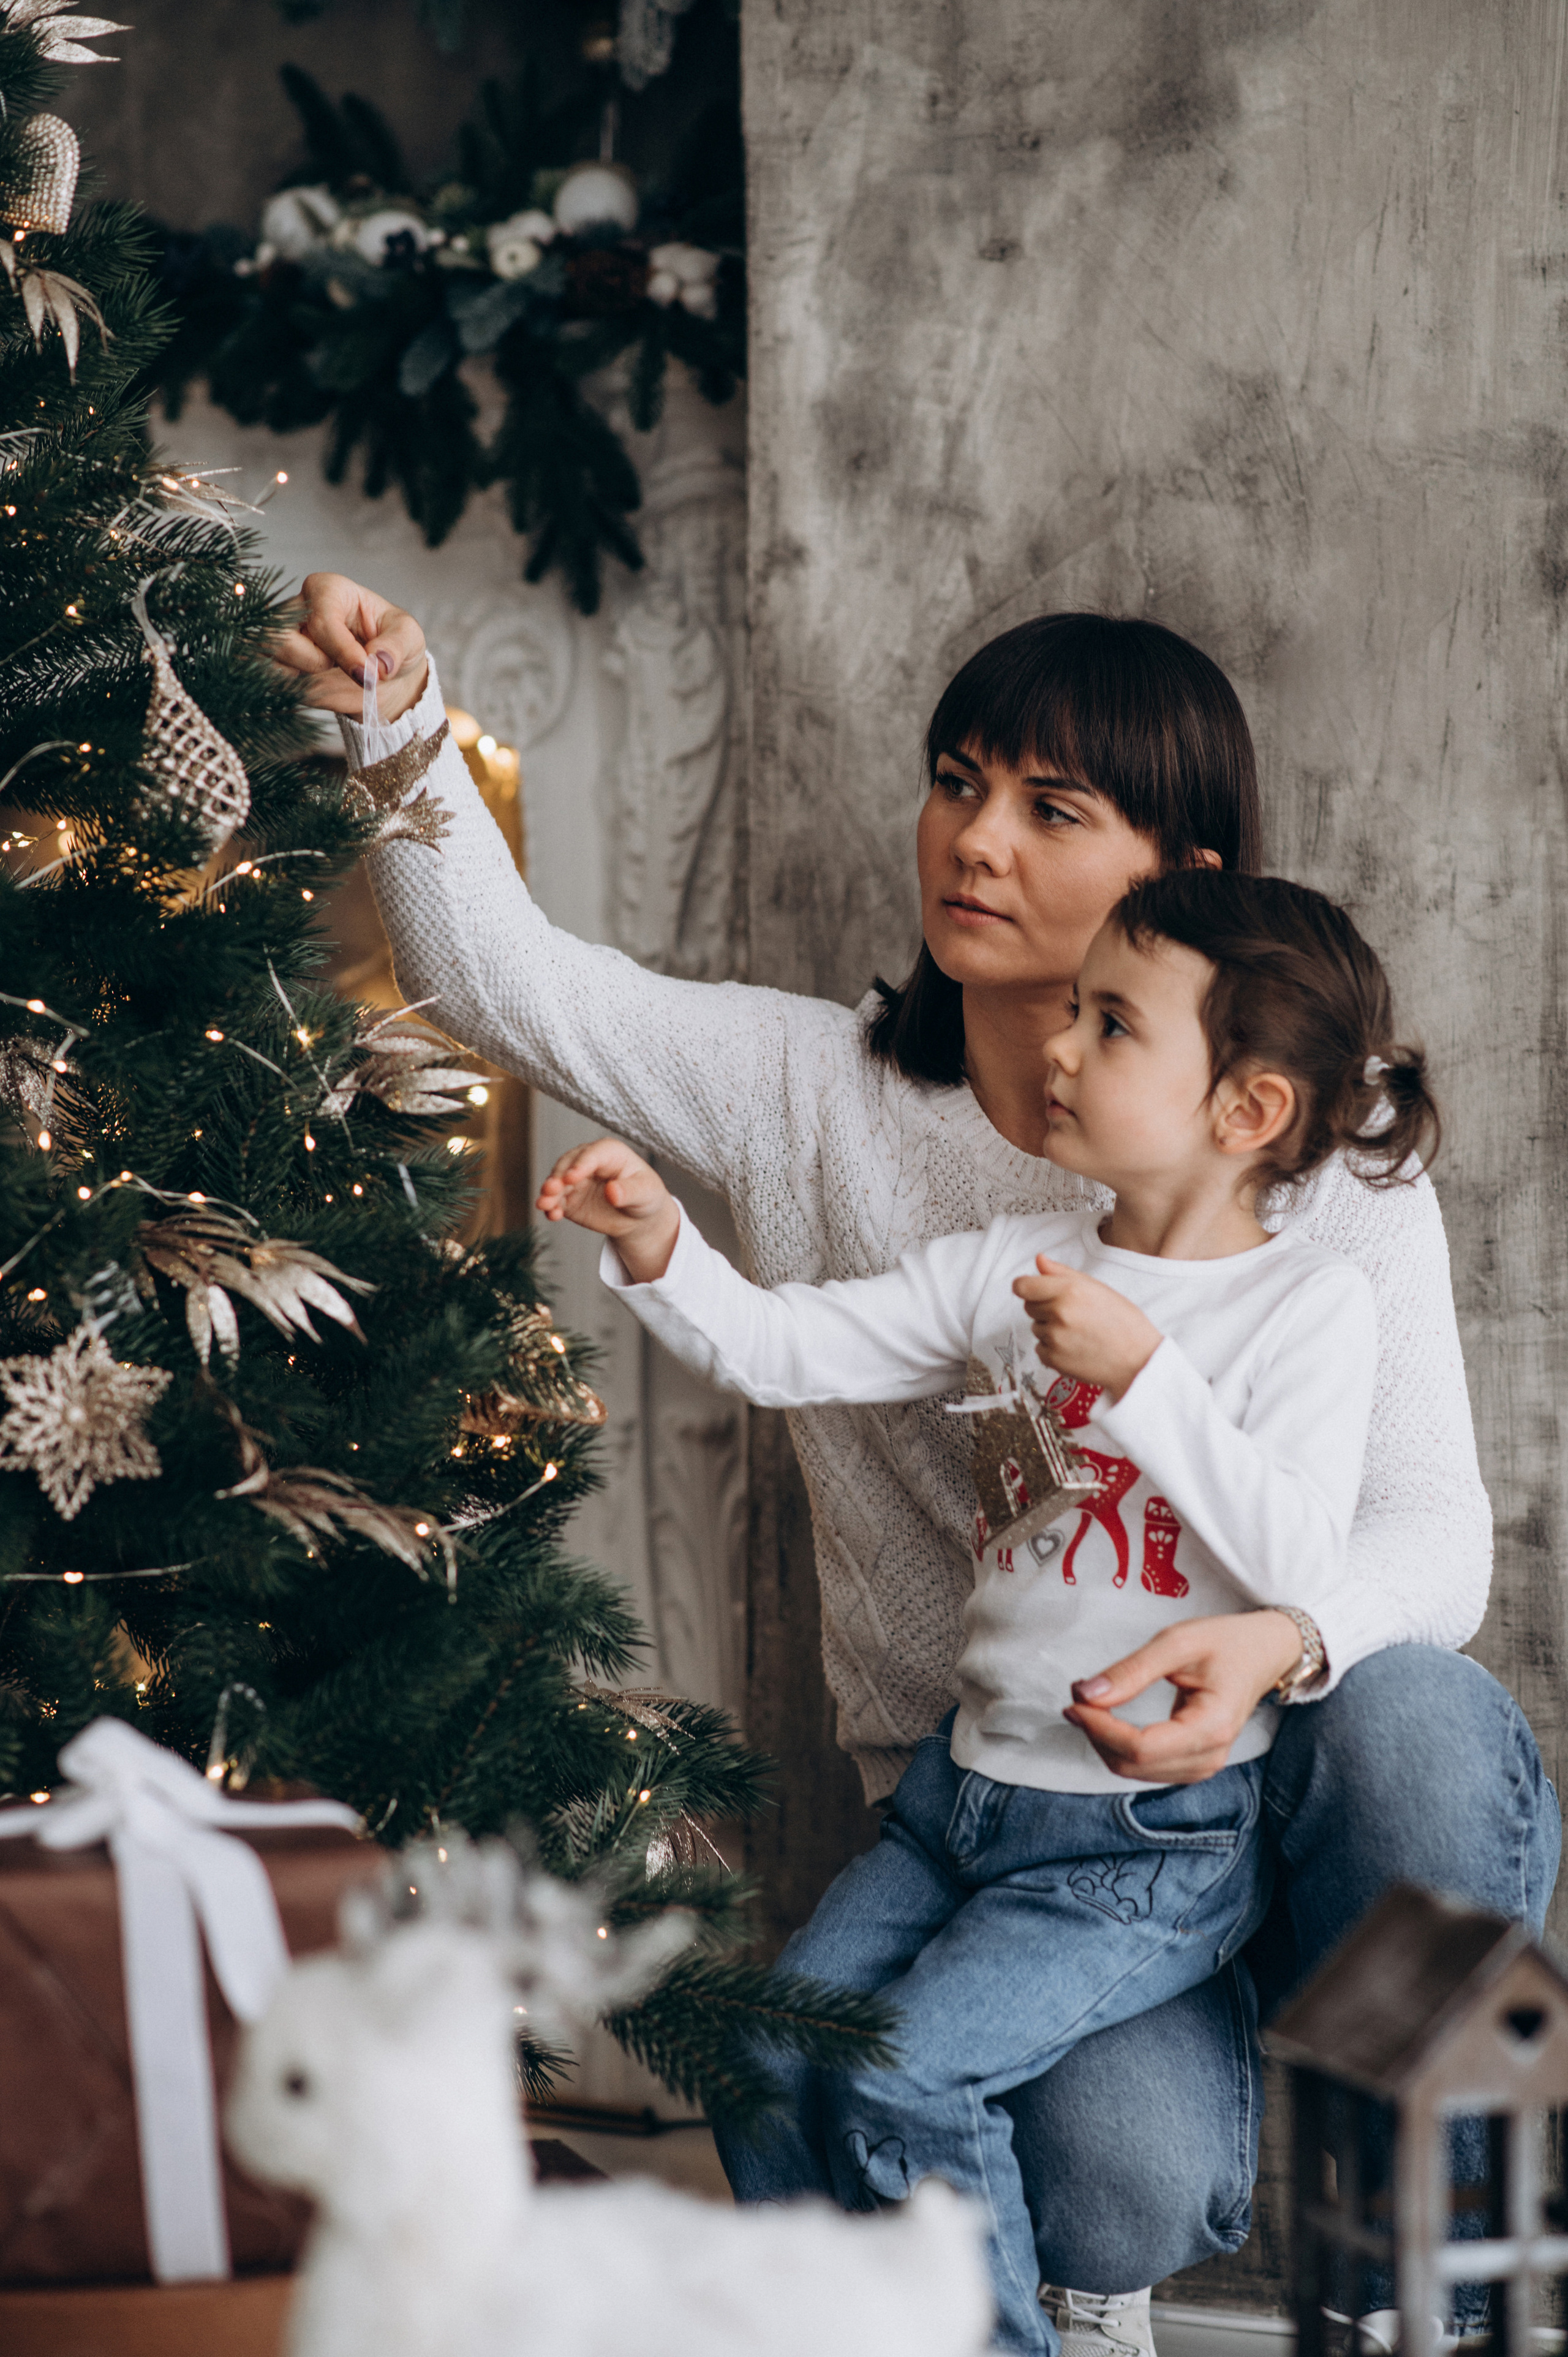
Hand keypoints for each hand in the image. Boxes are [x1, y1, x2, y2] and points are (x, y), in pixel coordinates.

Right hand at [270, 573, 428, 720]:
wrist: (384, 675)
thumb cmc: (394, 645)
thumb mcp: (409, 638)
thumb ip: (395, 647)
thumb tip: (379, 664)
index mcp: (328, 590)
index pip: (320, 620)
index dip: (342, 651)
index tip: (367, 675)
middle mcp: (298, 609)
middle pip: (280, 636)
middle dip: (315, 662)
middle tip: (348, 670)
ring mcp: (284, 637)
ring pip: (267, 657)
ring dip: (301, 676)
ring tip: (332, 672)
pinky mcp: (278, 664)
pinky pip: (269, 678)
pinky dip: (291, 688)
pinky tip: (317, 683)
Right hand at [536, 1139, 680, 1283]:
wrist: (638, 1217)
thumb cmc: (646, 1196)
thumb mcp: (646, 1192)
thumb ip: (630, 1191)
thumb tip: (612, 1191)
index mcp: (610, 1152)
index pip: (592, 1154)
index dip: (581, 1165)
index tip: (572, 1178)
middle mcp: (588, 1162)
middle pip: (568, 1164)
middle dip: (558, 1177)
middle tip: (551, 1189)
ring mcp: (576, 1180)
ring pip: (557, 1182)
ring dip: (549, 1193)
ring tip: (544, 1205)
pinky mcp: (569, 1199)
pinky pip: (556, 1202)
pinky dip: (551, 1208)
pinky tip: (552, 1215)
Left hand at [1013, 1257, 1161, 1399]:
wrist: (1137, 1359)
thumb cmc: (1122, 1322)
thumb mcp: (1097, 1288)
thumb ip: (1062, 1273)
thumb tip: (1038, 1260)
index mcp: (1069, 1290)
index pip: (1022, 1286)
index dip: (1026, 1288)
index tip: (1032, 1291)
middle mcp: (1058, 1312)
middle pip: (1028, 1306)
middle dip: (1044, 1308)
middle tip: (1072, 1314)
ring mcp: (1055, 1337)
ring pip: (1036, 1328)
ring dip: (1050, 1329)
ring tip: (1078, 1333)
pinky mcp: (1053, 1359)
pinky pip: (1040, 1349)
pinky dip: (1053, 1349)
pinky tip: (1076, 1348)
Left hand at [1062, 1609, 1305, 1783]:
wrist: (1264, 1653)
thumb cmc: (1225, 1642)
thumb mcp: (1177, 1643)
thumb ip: (1131, 1671)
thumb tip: (1085, 1694)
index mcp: (1211, 1727)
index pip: (1140, 1747)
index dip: (1099, 1727)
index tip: (1073, 1699)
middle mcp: (1209, 1757)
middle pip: (1132, 1764)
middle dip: (1096, 1732)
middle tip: (1077, 1693)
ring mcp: (1202, 1766)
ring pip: (1133, 1770)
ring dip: (1103, 1740)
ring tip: (1089, 1700)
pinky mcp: (1192, 1764)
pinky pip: (1144, 1766)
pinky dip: (1118, 1745)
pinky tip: (1107, 1717)